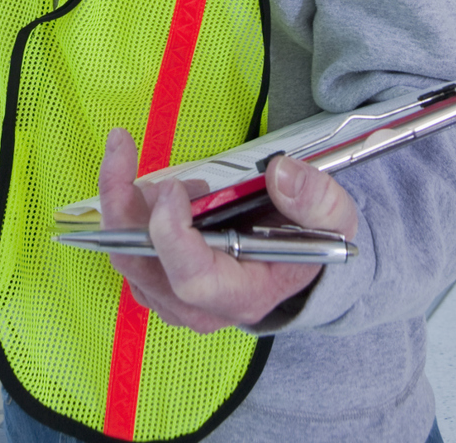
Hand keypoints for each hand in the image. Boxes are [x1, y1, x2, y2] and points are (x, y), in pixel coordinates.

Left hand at [98, 128, 358, 332]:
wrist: (298, 261)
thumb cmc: (311, 241)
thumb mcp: (333, 218)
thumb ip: (315, 197)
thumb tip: (279, 174)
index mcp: (243, 294)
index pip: (193, 280)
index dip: (173, 236)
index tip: (174, 187)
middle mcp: (200, 306)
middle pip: (142, 265)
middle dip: (122, 204)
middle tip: (123, 148)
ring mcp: (173, 297)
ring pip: (124, 253)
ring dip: (122, 198)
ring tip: (142, 158)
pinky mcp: (157, 279)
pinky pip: (125, 246)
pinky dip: (123, 207)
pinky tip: (145, 178)